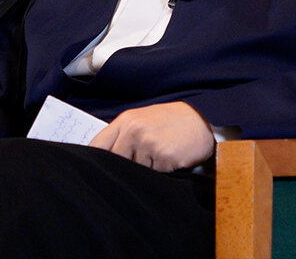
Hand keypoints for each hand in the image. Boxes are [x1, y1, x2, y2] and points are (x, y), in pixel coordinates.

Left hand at [89, 101, 214, 172]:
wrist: (202, 119)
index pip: (97, 145)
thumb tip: (104, 159)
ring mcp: (147, 143)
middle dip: (123, 167)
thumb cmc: (171, 122)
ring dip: (145, 170)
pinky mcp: (163, 156)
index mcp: (125, 121)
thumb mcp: (143, 120)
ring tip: (159, 157)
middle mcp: (133, 130)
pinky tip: (170, 160)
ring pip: (134, 171)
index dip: (93, 161)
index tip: (94, 170)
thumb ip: (123, 136)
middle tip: (139, 164)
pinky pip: (153, 175)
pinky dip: (160, 172)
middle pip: (114, 161)